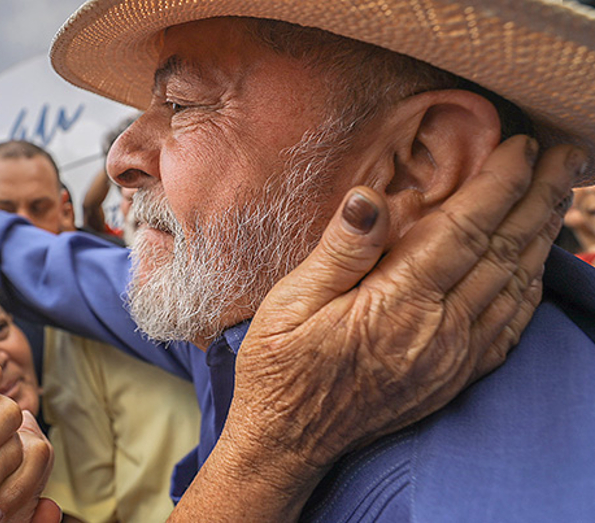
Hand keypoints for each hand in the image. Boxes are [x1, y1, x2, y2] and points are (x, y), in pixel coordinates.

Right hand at [175, 138, 578, 520]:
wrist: (288, 441)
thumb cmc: (281, 367)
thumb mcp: (289, 302)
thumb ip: (340, 250)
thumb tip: (369, 198)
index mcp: (397, 305)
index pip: (465, 230)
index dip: (499, 183)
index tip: (522, 145)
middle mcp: (438, 332)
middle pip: (504, 252)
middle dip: (539, 197)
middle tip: (566, 155)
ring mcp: (452, 358)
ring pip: (516, 286)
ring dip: (541, 236)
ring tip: (558, 195)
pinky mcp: (454, 376)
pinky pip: (510, 326)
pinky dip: (531, 288)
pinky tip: (535, 266)